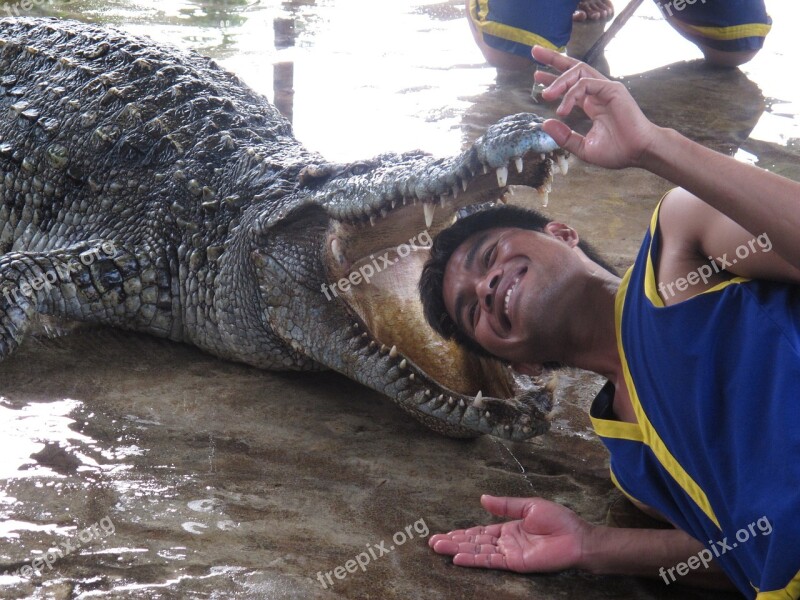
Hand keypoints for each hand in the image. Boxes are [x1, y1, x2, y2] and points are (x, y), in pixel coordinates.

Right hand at [428, 495, 591, 571]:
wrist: (577, 538)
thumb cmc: (558, 520)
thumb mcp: (528, 506)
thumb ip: (505, 505)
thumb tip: (482, 498)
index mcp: (508, 528)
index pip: (480, 532)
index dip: (463, 533)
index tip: (445, 533)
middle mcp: (505, 542)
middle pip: (474, 542)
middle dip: (454, 541)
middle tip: (432, 542)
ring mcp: (509, 553)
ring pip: (478, 551)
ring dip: (458, 550)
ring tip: (438, 548)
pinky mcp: (515, 562)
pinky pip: (490, 561)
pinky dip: (473, 559)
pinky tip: (458, 558)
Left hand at [531, 46, 658, 169]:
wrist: (638, 153)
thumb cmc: (617, 151)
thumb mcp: (583, 147)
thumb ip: (564, 137)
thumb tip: (545, 124)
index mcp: (592, 104)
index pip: (570, 85)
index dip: (554, 80)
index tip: (537, 77)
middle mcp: (598, 93)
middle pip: (573, 68)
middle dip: (553, 59)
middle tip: (534, 52)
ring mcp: (606, 89)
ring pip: (578, 72)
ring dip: (559, 80)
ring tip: (544, 94)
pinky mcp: (612, 90)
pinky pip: (586, 84)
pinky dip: (571, 94)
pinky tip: (562, 109)